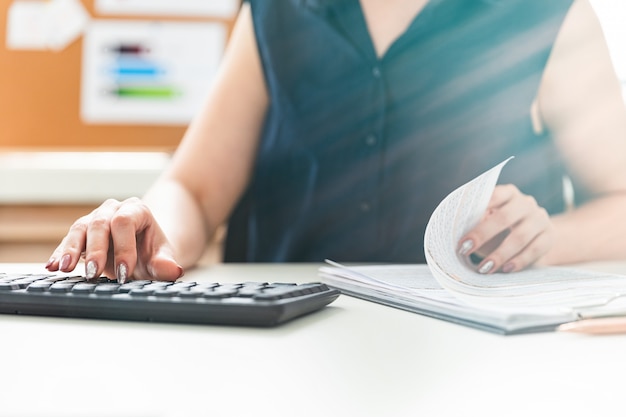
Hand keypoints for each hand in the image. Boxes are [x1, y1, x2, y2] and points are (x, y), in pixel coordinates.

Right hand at [45, 198, 183, 281]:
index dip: (123, 247)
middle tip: (94, 274)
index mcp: (136, 210)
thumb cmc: (153, 253)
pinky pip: (68, 241)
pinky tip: (52, 267)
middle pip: (100, 224)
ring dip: (71, 250)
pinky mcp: (81, 233)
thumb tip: (173, 270)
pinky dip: (60, 254)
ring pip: (80, 229)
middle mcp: (113, 210)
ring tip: (65, 268)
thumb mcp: (162, 258)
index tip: (125, 272)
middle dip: (96, 250)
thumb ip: (166, 264)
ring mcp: (95, 219)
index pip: (125, 222)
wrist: (143, 251)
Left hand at [457, 184, 554, 273]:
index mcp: (508, 194)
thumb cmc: (500, 233)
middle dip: (482, 234)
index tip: (462, 224)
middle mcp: (526, 203)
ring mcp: (540, 218)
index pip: (493, 196)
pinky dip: (518, 261)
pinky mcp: (549, 236)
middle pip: (504, 217)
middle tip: (465, 249)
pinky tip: (505, 269)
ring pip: (520, 236)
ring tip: (484, 268)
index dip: (476, 211)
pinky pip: (535, 249)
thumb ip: (477, 224)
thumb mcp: (487, 226)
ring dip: (500, 254)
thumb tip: (458, 231)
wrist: (533, 243)